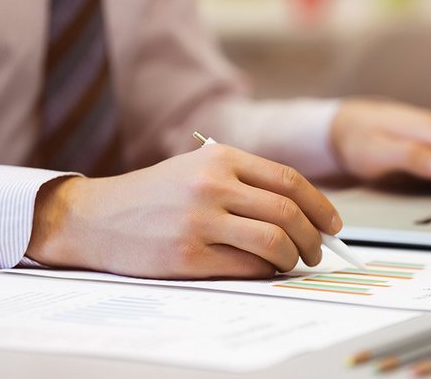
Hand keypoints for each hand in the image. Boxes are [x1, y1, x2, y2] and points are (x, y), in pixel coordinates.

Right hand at [26, 145, 341, 278]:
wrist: (96, 216)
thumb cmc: (156, 194)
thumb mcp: (198, 168)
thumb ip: (246, 182)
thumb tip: (302, 213)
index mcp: (221, 158)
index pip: (289, 181)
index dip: (320, 205)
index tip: (333, 225)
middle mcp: (212, 185)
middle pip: (287, 212)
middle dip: (313, 237)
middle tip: (316, 251)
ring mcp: (199, 221)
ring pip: (273, 241)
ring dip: (293, 257)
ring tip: (292, 263)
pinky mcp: (187, 255)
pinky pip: (245, 267)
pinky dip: (264, 271)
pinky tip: (263, 270)